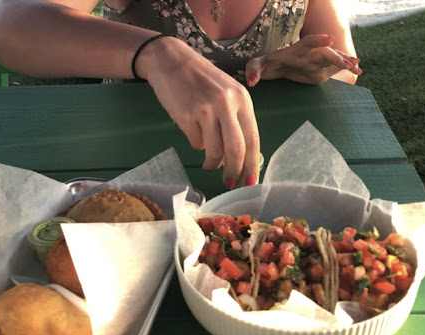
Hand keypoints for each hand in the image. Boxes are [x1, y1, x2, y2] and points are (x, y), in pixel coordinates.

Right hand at [136, 36, 260, 188]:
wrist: (171, 61)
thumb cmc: (201, 81)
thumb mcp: (227, 94)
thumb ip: (236, 121)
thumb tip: (241, 157)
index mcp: (242, 99)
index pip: (253, 139)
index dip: (252, 164)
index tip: (250, 182)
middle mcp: (227, 103)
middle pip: (236, 149)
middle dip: (234, 171)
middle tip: (229, 183)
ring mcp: (206, 109)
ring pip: (215, 151)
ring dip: (212, 164)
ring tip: (209, 165)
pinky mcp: (186, 115)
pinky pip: (196, 143)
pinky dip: (196, 145)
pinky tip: (194, 134)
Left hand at [245, 34, 361, 86]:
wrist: (273, 67)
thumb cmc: (262, 65)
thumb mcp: (255, 66)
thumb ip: (253, 71)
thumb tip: (252, 82)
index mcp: (294, 51)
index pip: (307, 43)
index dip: (318, 40)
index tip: (329, 40)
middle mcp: (307, 54)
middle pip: (325, 53)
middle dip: (337, 57)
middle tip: (349, 63)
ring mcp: (315, 61)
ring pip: (333, 58)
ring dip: (345, 62)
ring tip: (358, 67)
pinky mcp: (318, 69)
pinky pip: (334, 67)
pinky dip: (346, 68)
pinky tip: (358, 70)